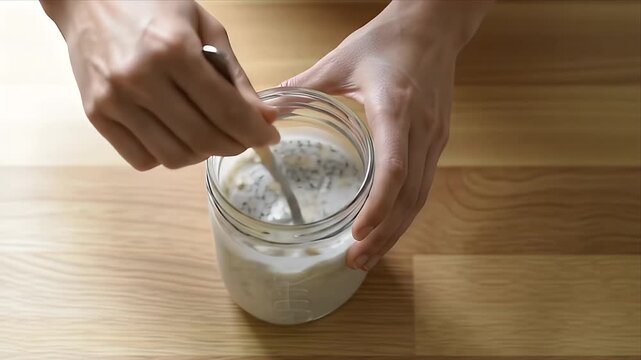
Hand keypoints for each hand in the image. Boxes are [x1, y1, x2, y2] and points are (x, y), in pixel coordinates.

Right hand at [41, 0, 278, 169]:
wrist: (87, 0)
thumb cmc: (153, 6)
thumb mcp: (206, 29)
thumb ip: (236, 77)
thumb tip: (266, 118)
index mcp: (173, 50)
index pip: (226, 110)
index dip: (254, 132)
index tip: (269, 137)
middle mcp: (141, 79)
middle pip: (203, 140)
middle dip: (235, 145)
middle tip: (243, 137)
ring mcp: (114, 101)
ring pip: (174, 157)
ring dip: (203, 154)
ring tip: (210, 134)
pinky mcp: (95, 115)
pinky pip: (142, 159)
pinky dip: (168, 156)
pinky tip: (177, 135)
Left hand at [283, 0, 491, 269]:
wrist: (435, 26)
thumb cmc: (387, 40)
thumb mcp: (342, 59)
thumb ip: (305, 86)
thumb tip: (267, 110)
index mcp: (395, 108)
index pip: (394, 168)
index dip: (379, 205)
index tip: (358, 232)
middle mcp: (420, 129)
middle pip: (410, 195)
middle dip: (385, 233)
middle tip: (356, 260)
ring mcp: (435, 137)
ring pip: (421, 196)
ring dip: (397, 230)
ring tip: (369, 255)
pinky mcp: (438, 140)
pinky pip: (424, 185)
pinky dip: (406, 212)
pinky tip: (387, 227)